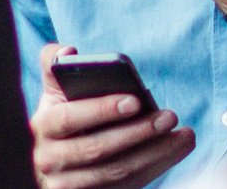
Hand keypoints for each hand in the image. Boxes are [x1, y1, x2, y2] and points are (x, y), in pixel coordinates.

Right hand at [30, 44, 194, 188]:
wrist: (57, 160)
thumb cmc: (62, 115)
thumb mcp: (53, 91)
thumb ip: (54, 65)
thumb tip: (67, 51)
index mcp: (42, 125)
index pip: (70, 117)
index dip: (102, 110)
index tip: (135, 101)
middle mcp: (50, 159)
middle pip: (98, 148)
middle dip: (138, 132)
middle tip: (169, 116)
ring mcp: (67, 184)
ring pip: (116, 172)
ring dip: (155, 152)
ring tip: (184, 135)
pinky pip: (126, 186)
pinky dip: (155, 167)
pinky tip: (176, 149)